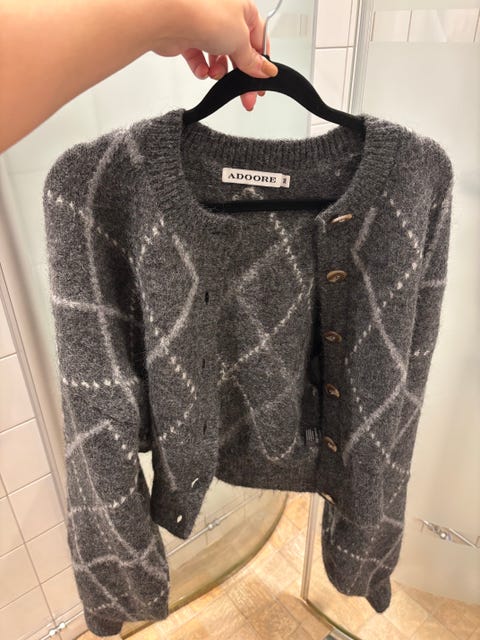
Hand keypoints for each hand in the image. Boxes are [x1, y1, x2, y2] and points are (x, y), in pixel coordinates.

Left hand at [149, 0, 277, 110]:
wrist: (170, 17)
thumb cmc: (206, 15)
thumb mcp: (240, 40)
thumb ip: (253, 60)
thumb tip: (265, 70)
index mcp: (243, 9)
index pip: (258, 40)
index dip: (261, 63)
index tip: (261, 82)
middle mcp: (224, 15)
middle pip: (238, 50)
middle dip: (239, 73)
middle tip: (244, 94)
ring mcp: (205, 25)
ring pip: (218, 56)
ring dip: (219, 71)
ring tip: (216, 74)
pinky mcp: (188, 37)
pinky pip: (199, 58)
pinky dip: (201, 68)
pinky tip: (202, 71)